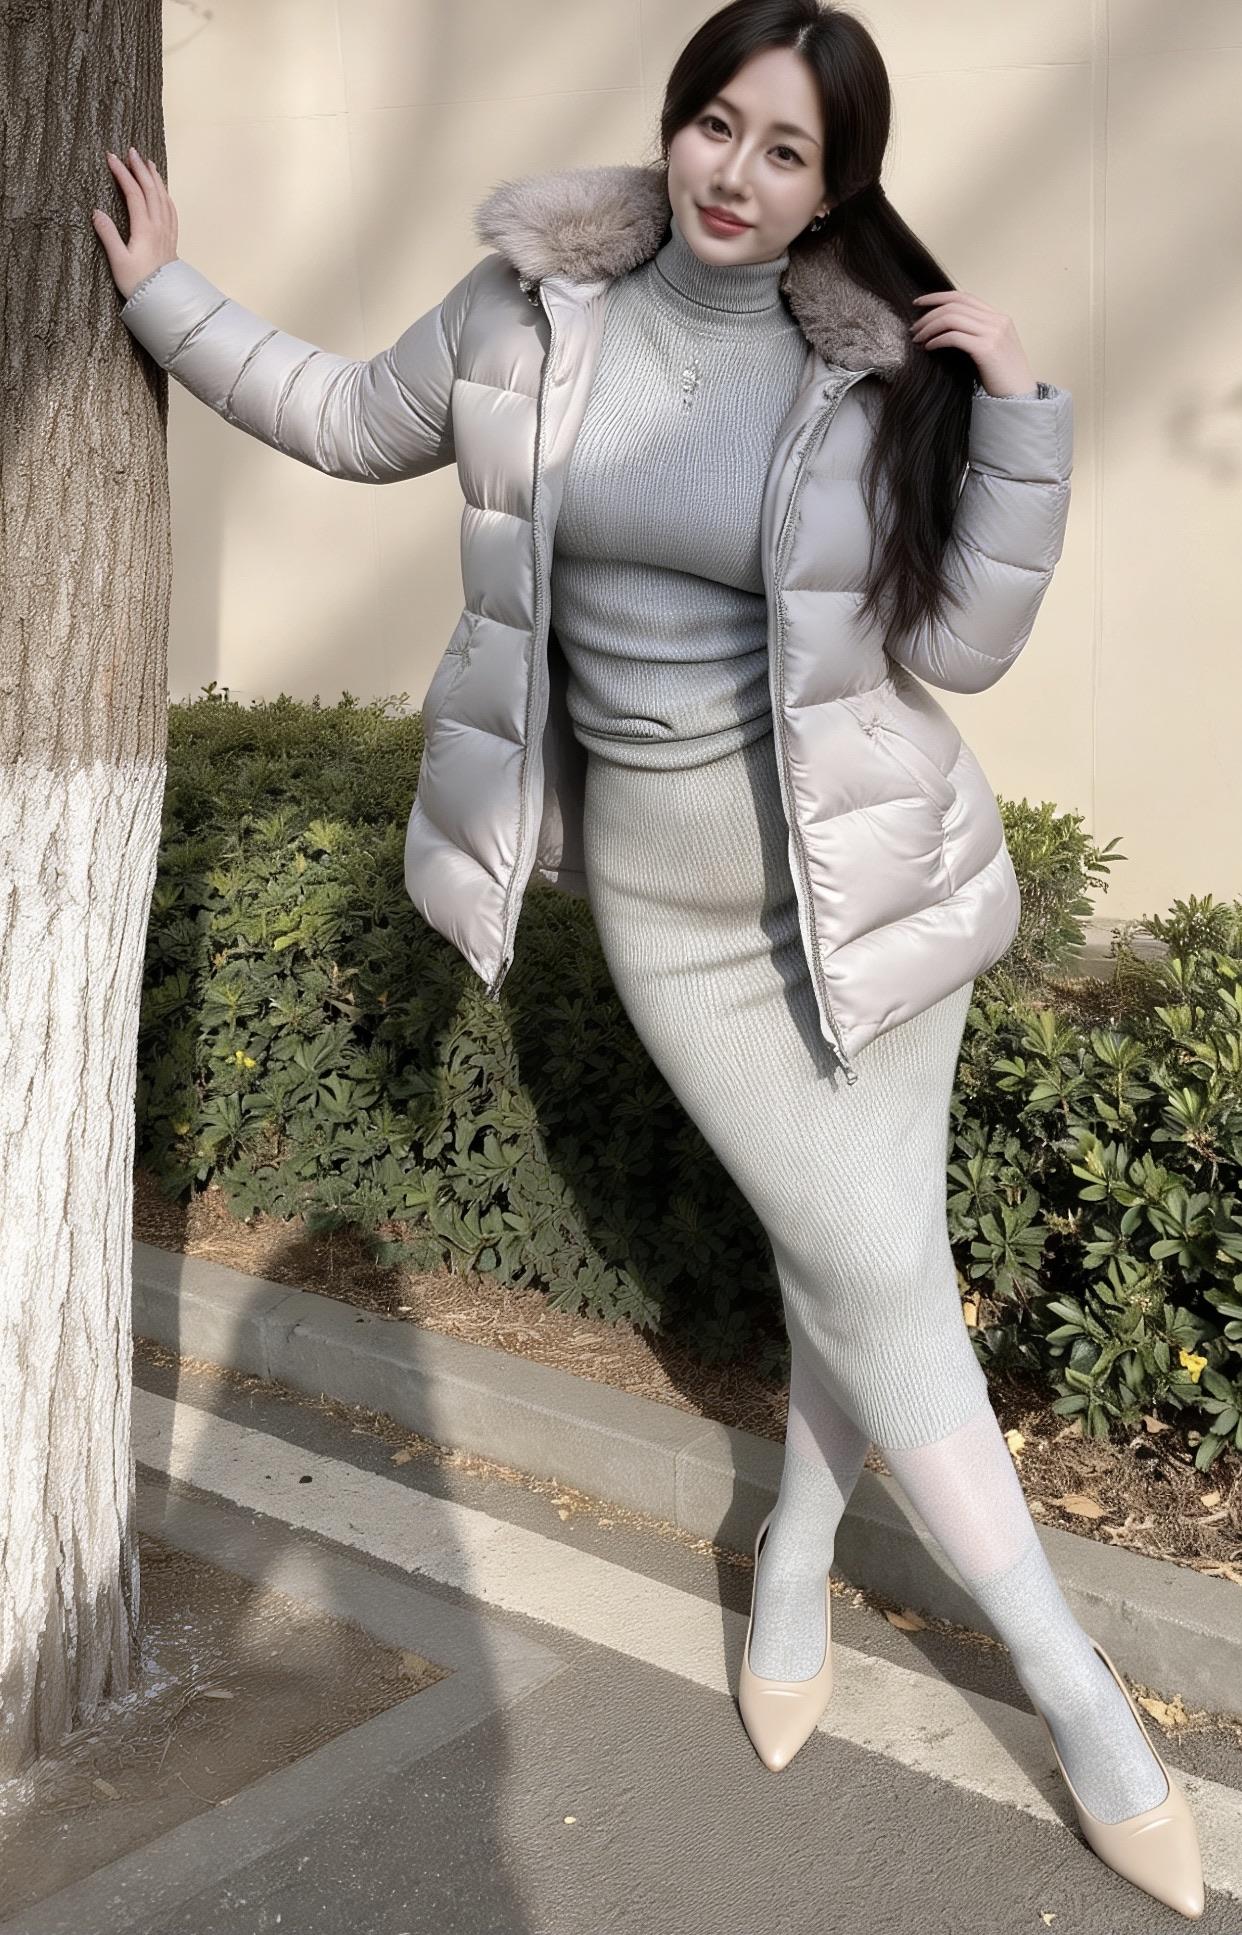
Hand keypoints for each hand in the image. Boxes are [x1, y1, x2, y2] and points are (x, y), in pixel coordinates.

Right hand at [92, 146, 178, 300]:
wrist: (163, 302)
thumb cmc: (138, 284)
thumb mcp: (118, 261)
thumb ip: (108, 236)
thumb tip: (97, 213)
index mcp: (145, 230)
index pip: (134, 193)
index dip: (123, 174)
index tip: (111, 158)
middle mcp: (159, 227)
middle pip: (151, 190)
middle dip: (140, 169)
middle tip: (131, 151)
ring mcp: (167, 232)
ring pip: (163, 198)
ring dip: (155, 178)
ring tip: (148, 163)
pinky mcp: (171, 240)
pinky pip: (171, 211)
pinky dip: (166, 195)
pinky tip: (163, 190)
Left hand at [908, 289, 1036, 396]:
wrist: (1020, 396)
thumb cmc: (1001, 378)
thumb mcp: (991, 349)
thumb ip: (974, 334)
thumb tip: (943, 330)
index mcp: (998, 318)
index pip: (963, 297)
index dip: (938, 297)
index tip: (919, 304)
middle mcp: (997, 321)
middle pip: (954, 305)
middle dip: (929, 314)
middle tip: (913, 328)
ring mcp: (994, 333)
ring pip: (952, 318)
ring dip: (929, 327)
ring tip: (917, 339)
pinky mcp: (987, 349)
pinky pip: (954, 337)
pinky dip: (936, 340)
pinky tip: (928, 348)